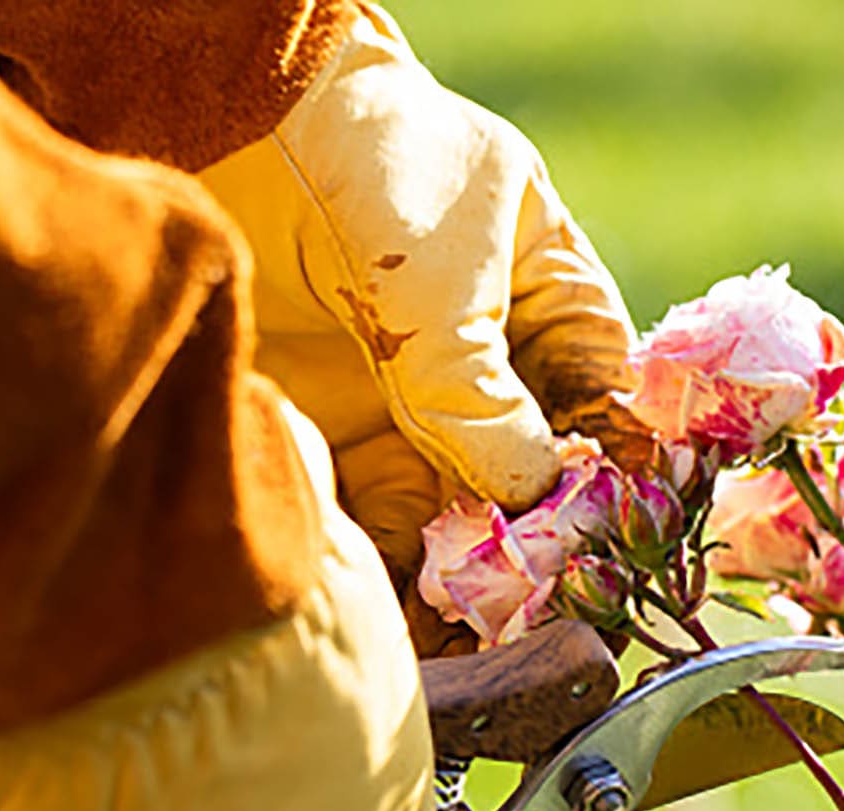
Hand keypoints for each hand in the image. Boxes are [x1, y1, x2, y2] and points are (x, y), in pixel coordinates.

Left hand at [200, 1, 654, 591]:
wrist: (225, 127)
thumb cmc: (366, 166)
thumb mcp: (442, 276)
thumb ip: (483, 390)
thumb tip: (533, 494)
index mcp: (550, 299)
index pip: (606, 400)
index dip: (617, 469)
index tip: (617, 538)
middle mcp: (493, 363)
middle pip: (536, 477)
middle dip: (543, 551)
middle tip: (545, 623)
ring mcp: (418, 404)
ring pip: (463, 516)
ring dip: (473, 586)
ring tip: (479, 651)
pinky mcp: (341, 439)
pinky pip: (383, 526)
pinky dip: (398, 581)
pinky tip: (409, 631)